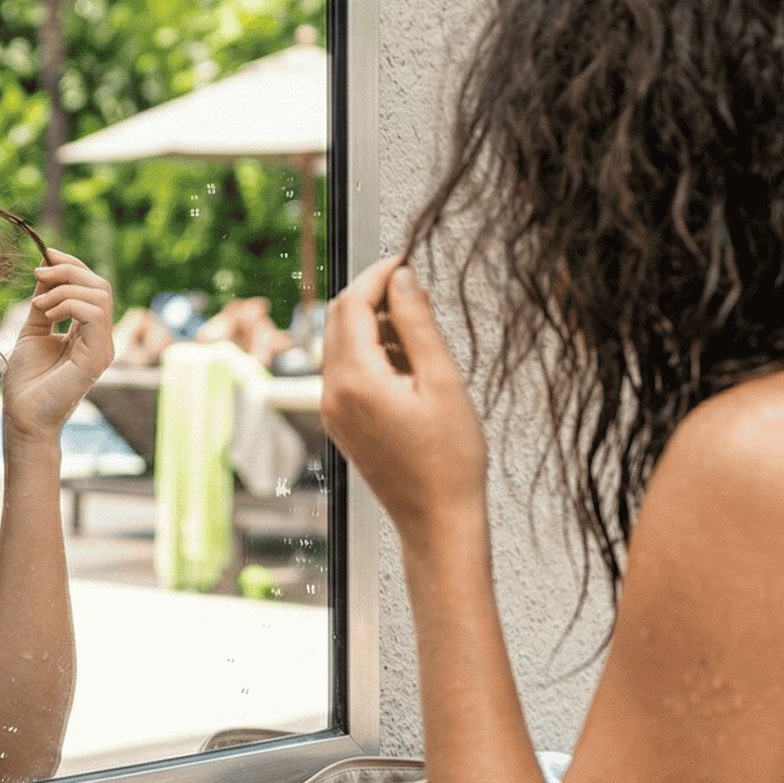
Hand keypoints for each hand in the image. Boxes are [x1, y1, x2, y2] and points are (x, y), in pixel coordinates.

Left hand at [1, 249, 115, 444]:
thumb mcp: (33, 330)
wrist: (22, 416)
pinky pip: (92, 313)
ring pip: (99, 294)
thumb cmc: (26, 381)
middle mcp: (102, 338)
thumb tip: (47, 267)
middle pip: (100, 285)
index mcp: (89, 332)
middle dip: (68, 270)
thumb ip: (44, 302)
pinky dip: (66, 304)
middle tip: (38, 273)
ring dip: (64, 289)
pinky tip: (46, 315)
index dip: (71, 265)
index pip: (93, 286)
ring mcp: (103, 348)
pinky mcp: (97, 357)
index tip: (45, 253)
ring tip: (38, 304)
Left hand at [320, 257, 487, 540]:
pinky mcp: (342, 423)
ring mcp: (333, 410)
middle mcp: (333, 393)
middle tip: (416, 293)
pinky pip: (347, 370)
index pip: (351, 303)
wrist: (437, 523)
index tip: (406, 259)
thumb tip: (402, 277)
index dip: (377, 273)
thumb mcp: (443, 381)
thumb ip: (417, 323)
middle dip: (372, 296)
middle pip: (338, 318)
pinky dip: (372, 354)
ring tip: (422, 341)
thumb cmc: (450, 461)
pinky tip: (410, 368)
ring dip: (374, 326)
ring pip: (341, 343)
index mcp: (355, 380)